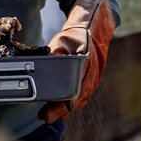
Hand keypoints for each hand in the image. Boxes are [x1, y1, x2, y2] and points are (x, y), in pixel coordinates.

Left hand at [39, 0, 115, 123]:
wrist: (95, 24)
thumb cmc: (78, 32)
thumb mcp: (62, 41)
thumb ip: (55, 55)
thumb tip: (46, 65)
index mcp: (85, 69)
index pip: (72, 95)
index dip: (58, 108)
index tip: (46, 114)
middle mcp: (92, 76)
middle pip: (76, 101)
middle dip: (59, 112)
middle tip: (44, 117)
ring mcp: (94, 78)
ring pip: (81, 99)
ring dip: (66, 109)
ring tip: (50, 115)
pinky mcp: (94, 77)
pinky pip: (84, 94)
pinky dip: (74, 102)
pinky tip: (64, 106)